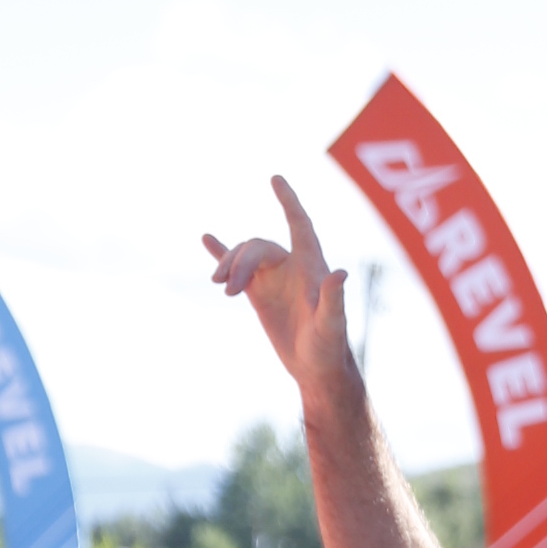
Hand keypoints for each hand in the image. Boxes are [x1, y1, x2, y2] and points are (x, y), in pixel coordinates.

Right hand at [204, 178, 354, 397]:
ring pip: (245, 256)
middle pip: (258, 247)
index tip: (275, 179)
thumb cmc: (329, 347)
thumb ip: (334, 299)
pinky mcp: (259, 293)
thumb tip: (340, 273)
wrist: (316, 368)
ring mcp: (274, 278)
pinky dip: (221, 253)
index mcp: (311, 266)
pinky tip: (206, 239)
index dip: (289, 201)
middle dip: (240, 261)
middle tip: (227, 290)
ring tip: (218, 286)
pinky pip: (237, 267)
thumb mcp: (332, 325)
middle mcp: (292, 266)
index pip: (299, 225)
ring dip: (228, 265)